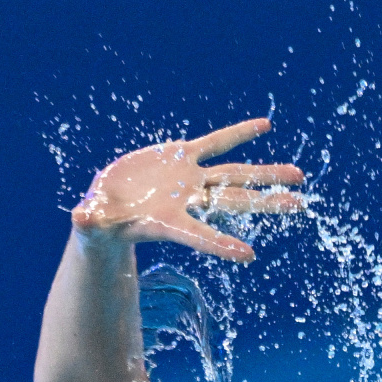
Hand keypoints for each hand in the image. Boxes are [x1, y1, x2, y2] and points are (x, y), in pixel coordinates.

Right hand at [71, 118, 303, 261]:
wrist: (108, 206)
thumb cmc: (99, 221)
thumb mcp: (92, 221)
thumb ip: (90, 220)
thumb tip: (81, 217)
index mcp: (168, 222)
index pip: (198, 235)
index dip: (220, 245)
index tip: (249, 256)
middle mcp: (188, 202)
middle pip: (233, 203)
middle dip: (265, 203)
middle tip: (299, 206)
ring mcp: (189, 180)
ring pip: (235, 176)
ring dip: (266, 176)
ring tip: (300, 177)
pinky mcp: (182, 157)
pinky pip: (216, 143)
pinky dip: (238, 134)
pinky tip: (265, 126)